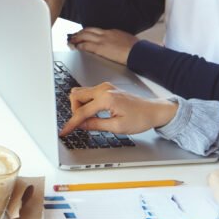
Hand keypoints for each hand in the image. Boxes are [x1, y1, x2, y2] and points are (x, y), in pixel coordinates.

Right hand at [59, 82, 176, 136]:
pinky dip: (86, 103)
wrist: (154, 111)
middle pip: (76, 96)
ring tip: (88, 119)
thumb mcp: (118, 127)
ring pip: (81, 93)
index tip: (65, 131)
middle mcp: (104, 89)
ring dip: (79, 106)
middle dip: (74, 111)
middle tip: (80, 123)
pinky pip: (89, 93)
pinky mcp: (106, 89)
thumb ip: (96, 124)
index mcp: (106, 98)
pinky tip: (93, 113)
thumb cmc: (141, 118)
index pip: (82, 112)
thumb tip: (81, 125)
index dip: (71, 123)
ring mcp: (105, 87)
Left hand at [67, 27, 138, 64]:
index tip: (83, 33)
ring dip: (76, 38)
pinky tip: (76, 47)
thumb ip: (117, 39)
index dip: (88, 32)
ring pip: (85, 36)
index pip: (96, 30)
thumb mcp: (125, 39)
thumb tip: (116, 43)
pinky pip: (86, 45)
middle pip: (88, 30)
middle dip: (79, 33)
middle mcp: (105, 34)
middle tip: (73, 36)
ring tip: (71, 41)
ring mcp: (102, 40)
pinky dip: (79, 45)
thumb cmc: (135, 48)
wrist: (138, 51)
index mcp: (112, 31)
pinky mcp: (101, 48)